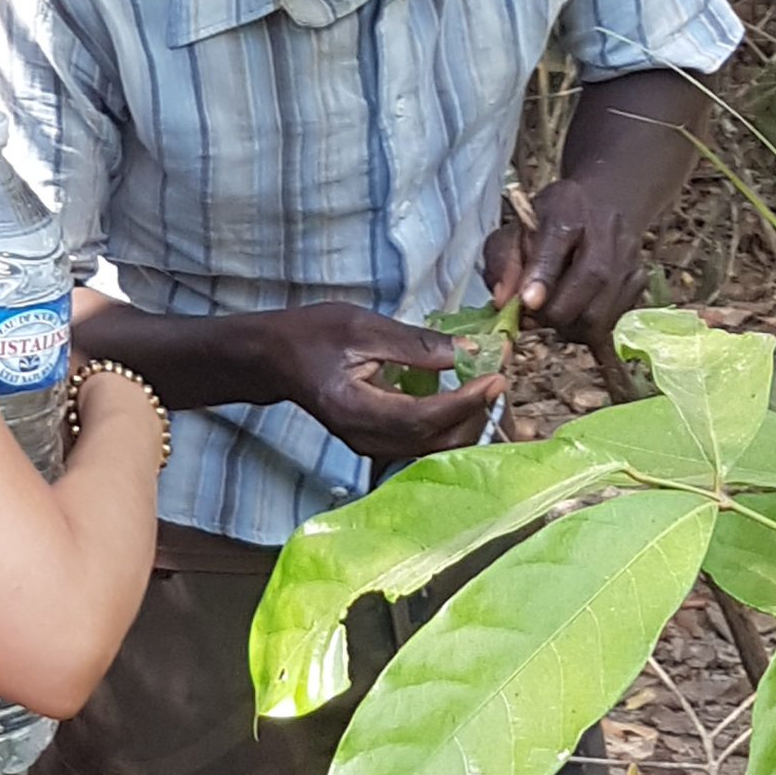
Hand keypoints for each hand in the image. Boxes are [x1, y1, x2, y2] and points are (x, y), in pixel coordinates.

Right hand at [255, 303, 504, 465]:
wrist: (276, 359)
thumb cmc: (312, 334)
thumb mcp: (362, 326)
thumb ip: (416, 343)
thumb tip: (471, 350)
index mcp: (355, 408)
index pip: (421, 416)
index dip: (463, 401)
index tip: (496, 377)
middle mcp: (364, 438)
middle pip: (434, 441)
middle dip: (474, 414)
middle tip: (500, 379)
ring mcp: (371, 447)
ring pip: (434, 448)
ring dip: (468, 423)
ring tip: (490, 389)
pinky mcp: (379, 444)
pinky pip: (425, 443)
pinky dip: (452, 425)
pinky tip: (469, 402)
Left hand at [483, 178, 645, 345]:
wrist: (604, 203)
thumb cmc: (551, 220)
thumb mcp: (518, 228)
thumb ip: (502, 260)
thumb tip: (503, 301)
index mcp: (567, 206)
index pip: (558, 239)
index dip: (543, 274)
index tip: (527, 302)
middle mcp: (606, 229)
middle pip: (589, 280)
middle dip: (553, 311)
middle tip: (531, 316)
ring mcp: (629, 256)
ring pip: (602, 311)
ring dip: (570, 326)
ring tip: (552, 316)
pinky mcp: (640, 279)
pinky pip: (613, 321)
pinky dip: (589, 328)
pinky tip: (575, 313)